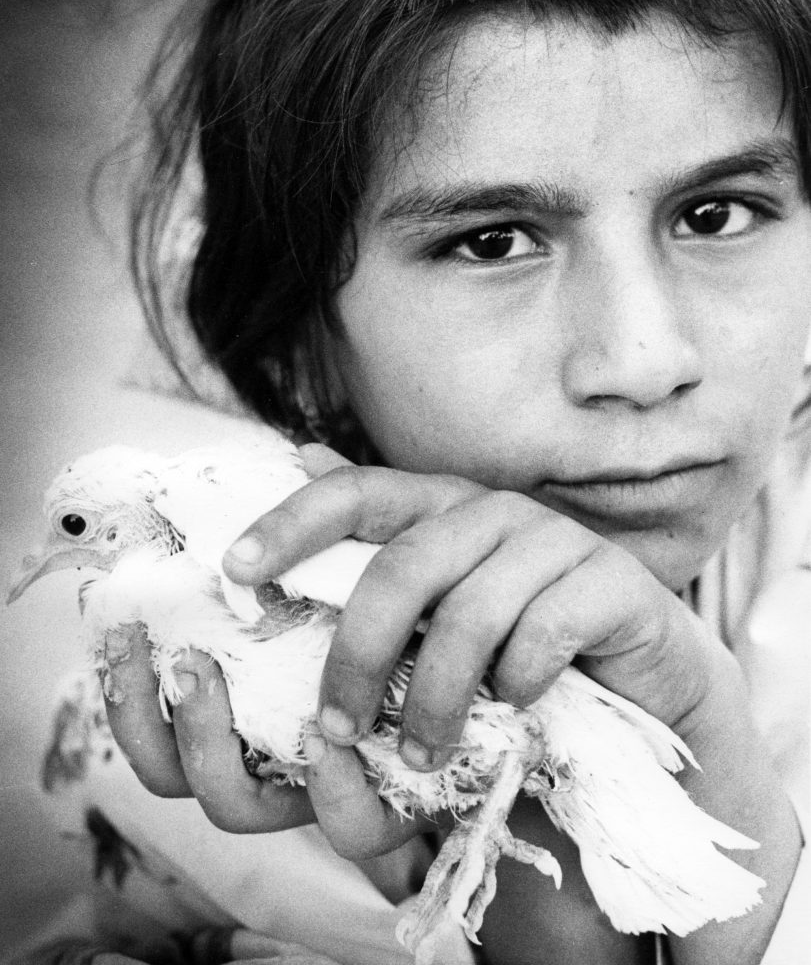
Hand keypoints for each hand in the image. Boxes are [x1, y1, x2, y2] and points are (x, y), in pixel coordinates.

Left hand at [224, 447, 718, 764]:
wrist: (637, 682)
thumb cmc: (515, 648)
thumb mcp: (436, 612)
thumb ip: (372, 554)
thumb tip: (298, 456)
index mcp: (438, 510)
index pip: (355, 494)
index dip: (292, 523)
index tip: (234, 570)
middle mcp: (491, 513)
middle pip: (403, 566)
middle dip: (359, 654)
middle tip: (337, 726)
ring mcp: (555, 540)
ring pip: (471, 611)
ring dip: (438, 697)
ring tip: (422, 755)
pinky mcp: (614, 581)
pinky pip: (547, 630)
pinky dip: (519, 681)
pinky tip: (514, 708)